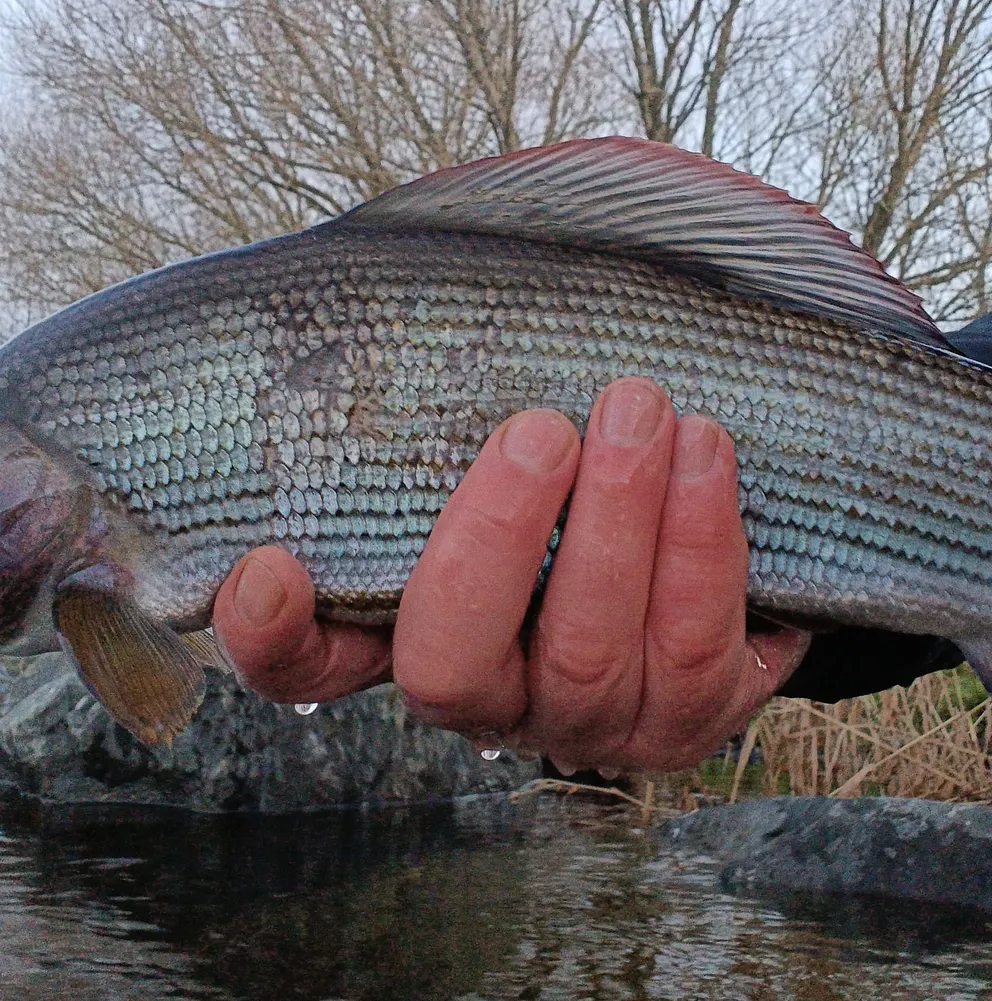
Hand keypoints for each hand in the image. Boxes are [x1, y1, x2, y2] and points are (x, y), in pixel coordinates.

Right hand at [212, 379, 809, 771]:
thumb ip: (456, 410)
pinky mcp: (693, 720)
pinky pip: (698, 649)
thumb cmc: (584, 478)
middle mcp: (496, 705)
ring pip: (590, 653)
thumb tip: (422, 276)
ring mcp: (596, 724)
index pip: (311, 666)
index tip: (269, 565)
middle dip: (503, 534)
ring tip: (644, 411)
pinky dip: (702, 543)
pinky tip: (706, 455)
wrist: (714, 549)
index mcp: (416, 640)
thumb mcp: (510, 447)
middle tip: (543, 427)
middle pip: (459, 659)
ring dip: (619, 521)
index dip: (276, 637)